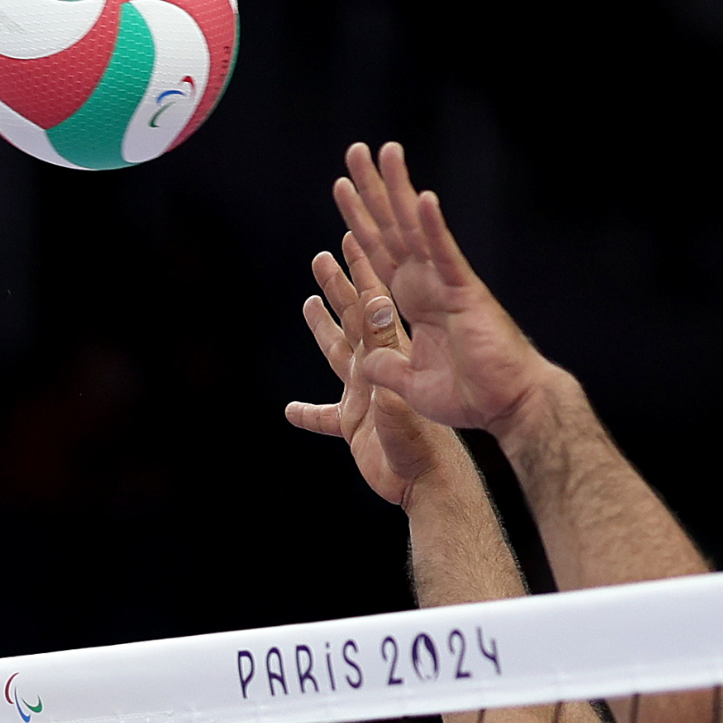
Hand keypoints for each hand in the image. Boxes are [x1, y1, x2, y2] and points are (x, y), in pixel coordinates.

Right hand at [286, 249, 453, 508]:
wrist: (432, 485)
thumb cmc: (424, 443)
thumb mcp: (401, 392)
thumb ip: (385, 351)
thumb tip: (374, 305)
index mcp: (391, 355)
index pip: (372, 302)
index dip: (361, 270)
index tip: (351, 238)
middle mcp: (377, 368)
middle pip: (352, 319)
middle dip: (338, 288)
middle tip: (321, 258)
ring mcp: (366, 396)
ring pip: (338, 355)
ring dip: (323, 331)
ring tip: (308, 305)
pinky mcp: (356, 427)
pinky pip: (327, 418)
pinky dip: (310, 414)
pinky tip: (291, 410)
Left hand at [320, 141, 556, 440]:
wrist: (509, 407)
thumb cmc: (471, 395)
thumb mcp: (411, 384)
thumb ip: (386, 368)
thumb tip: (363, 362)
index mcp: (414, 302)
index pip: (377, 254)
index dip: (358, 222)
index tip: (342, 189)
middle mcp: (427, 284)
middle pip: (391, 229)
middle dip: (372, 191)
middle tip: (355, 151)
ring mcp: (446, 284)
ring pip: (414, 229)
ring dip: (398, 190)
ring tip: (384, 151)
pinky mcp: (465, 293)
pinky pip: (444, 255)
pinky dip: (432, 226)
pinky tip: (420, 196)